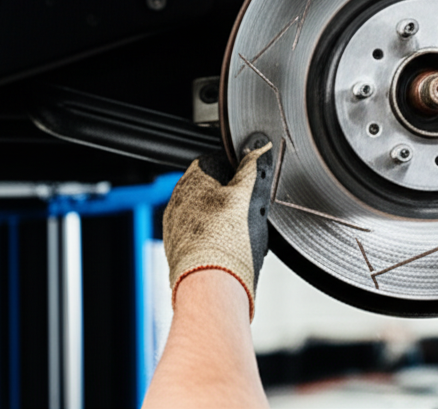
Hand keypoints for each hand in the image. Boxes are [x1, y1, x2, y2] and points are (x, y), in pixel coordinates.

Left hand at [163, 136, 275, 319]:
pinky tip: (234, 248)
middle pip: (212, 188)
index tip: (251, 177)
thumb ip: (253, 167)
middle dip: (233, 196)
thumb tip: (260, 148)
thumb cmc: (227, 243)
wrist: (212, 288)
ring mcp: (178, 229)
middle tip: (251, 208)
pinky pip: (205, 236)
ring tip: (245, 232)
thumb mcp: (248, 195)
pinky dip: (220, 238)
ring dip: (227, 218)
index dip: (236, 166)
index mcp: (190, 182)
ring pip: (209, 213)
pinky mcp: (182, 251)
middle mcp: (178, 203)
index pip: (214, 159)